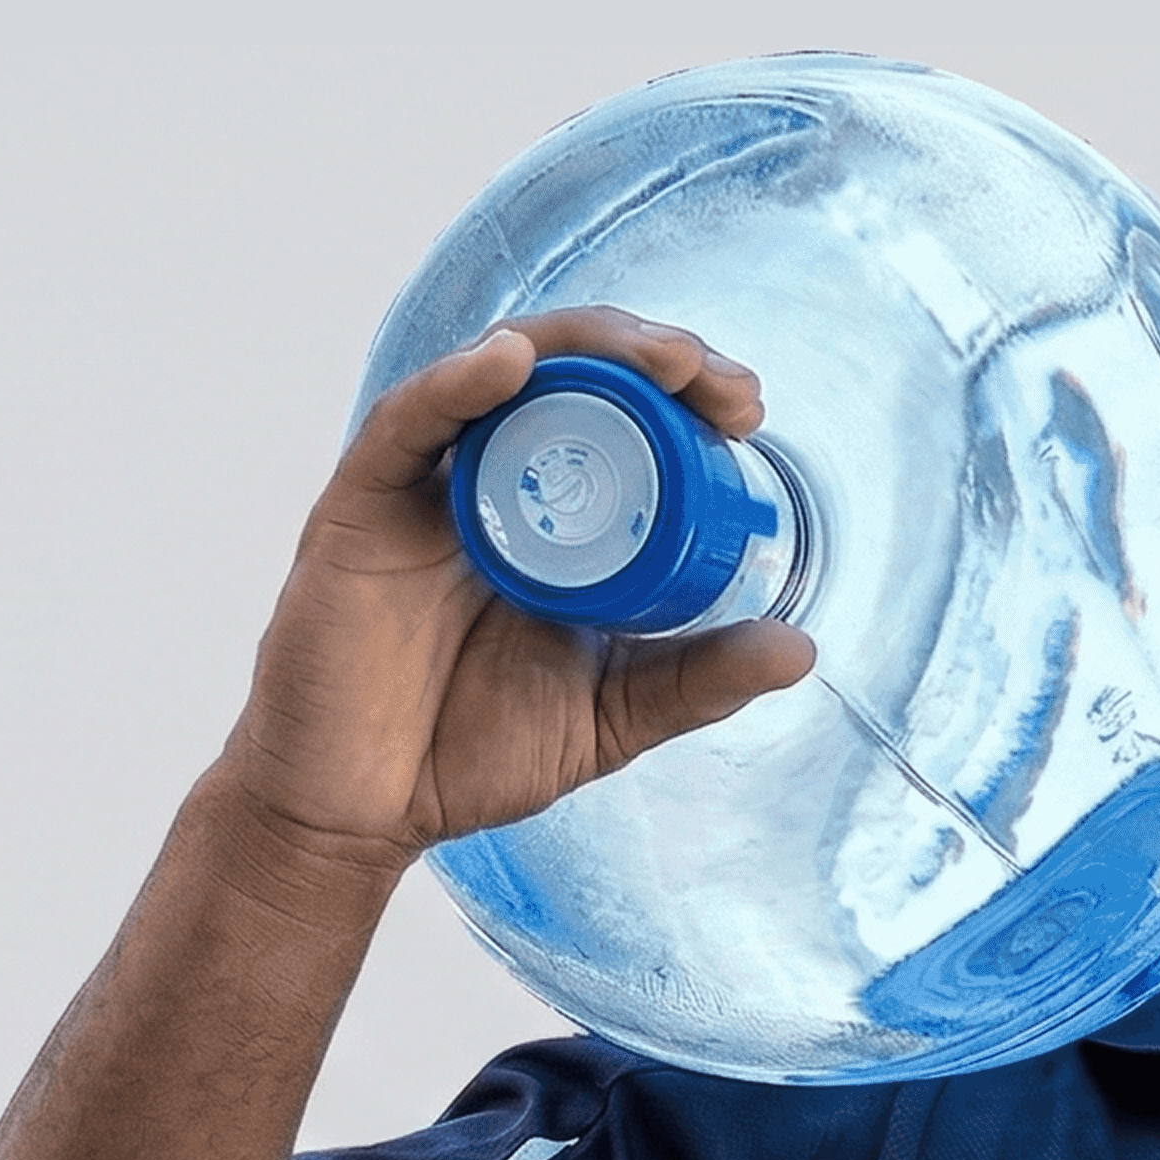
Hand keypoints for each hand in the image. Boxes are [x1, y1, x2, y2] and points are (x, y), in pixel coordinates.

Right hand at [220, 310, 813, 864]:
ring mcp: (427, 486)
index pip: (624, 420)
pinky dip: (458, 382)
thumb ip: (694, 681)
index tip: (747, 412)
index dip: (686, 397)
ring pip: (499, 371)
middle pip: (572, 375)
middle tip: (719, 383)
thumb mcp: (611, 716)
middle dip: (653, 357)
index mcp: (553, 520)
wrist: (361, 813)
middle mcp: (492, 482)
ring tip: (659, 358)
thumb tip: (799, 648)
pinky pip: (408, 421)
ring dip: (582, 347)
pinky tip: (514, 363)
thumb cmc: (469, 756)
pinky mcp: (363, 504)